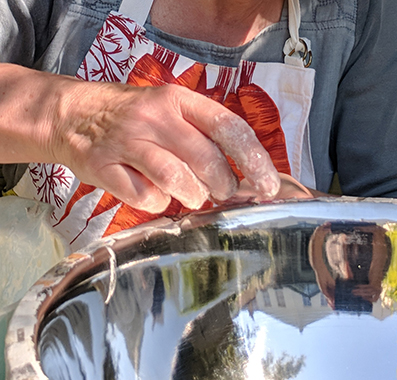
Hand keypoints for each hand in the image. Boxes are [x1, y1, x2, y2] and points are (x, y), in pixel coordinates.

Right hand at [48, 79, 281, 211]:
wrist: (71, 114)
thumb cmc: (135, 119)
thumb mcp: (173, 111)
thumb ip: (207, 137)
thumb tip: (251, 175)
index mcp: (178, 100)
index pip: (227, 126)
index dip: (253, 159)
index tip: (268, 184)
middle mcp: (154, 117)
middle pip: (205, 159)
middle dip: (223, 185)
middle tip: (221, 190)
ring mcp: (126, 141)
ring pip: (176, 180)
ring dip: (192, 196)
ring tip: (190, 194)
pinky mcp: (103, 166)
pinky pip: (144, 197)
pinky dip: (157, 203)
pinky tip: (154, 193)